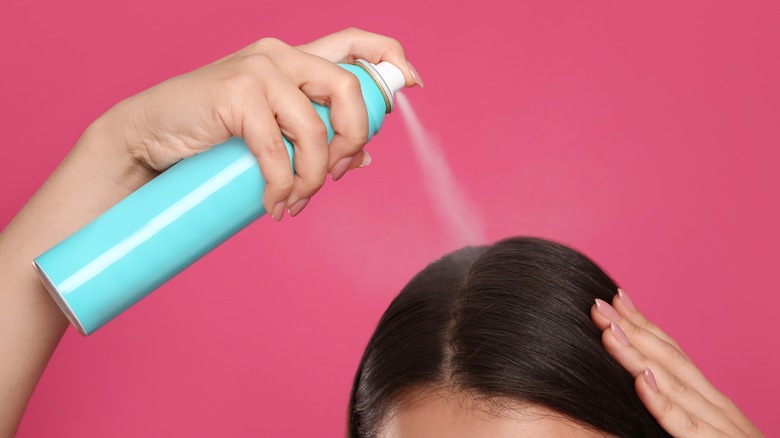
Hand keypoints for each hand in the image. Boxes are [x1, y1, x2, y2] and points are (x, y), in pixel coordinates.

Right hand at [101, 28, 420, 219]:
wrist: (148, 138)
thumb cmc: (210, 135)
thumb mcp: (271, 132)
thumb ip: (312, 135)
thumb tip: (362, 158)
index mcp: (294, 59)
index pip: (353, 42)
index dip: (390, 56)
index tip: (414, 84)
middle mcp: (281, 55)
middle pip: (349, 88)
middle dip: (354, 140)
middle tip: (337, 176)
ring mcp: (258, 69)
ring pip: (316, 128)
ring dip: (314, 177)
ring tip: (294, 202)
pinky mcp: (236, 92)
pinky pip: (279, 148)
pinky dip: (282, 185)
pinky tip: (274, 204)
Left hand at [591, 290, 763, 436]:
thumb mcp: (705, 430)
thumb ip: (679, 409)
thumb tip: (643, 384)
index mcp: (709, 400)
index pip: (672, 353)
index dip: (643, 324)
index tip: (616, 299)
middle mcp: (715, 405)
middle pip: (669, 359)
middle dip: (632, 329)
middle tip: (599, 305)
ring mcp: (720, 426)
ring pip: (674, 384)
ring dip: (639, 355)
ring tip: (610, 331)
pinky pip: (686, 425)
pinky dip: (664, 403)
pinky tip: (642, 382)